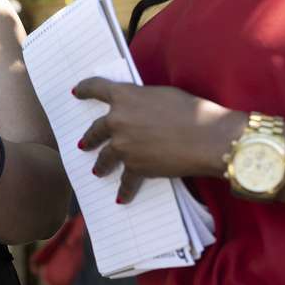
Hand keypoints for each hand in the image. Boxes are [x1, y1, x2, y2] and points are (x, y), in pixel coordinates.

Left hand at [74, 78, 243, 202]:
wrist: (208, 138)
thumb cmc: (193, 111)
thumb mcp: (162, 95)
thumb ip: (142, 101)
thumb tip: (137, 111)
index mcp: (124, 96)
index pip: (96, 88)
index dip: (84, 89)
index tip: (76, 92)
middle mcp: (118, 120)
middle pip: (96, 128)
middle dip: (90, 137)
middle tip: (84, 144)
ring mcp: (124, 146)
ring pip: (105, 156)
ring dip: (101, 164)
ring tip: (98, 170)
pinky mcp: (135, 167)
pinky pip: (127, 180)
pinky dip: (125, 189)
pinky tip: (121, 197)